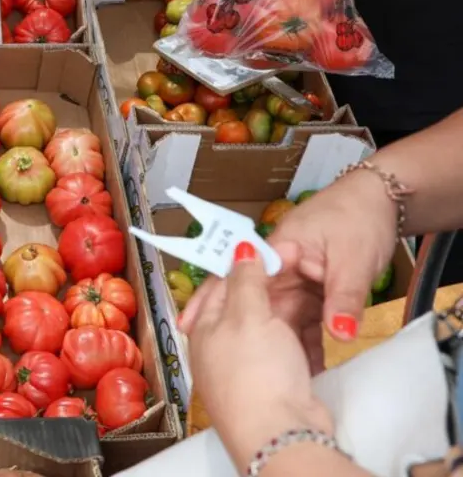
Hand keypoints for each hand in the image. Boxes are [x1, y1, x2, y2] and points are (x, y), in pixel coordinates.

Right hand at [180, 169, 397, 371]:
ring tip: (252, 374)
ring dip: (268, 342)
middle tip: (214, 360)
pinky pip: (301, 322)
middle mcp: (281, 268)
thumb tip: (340, 336)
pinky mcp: (313, 293)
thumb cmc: (360, 218)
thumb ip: (344, 298)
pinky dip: (299, 344)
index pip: (238, 277)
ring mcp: (296, 281)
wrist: (383, 203)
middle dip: (232, 328)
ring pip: (276, 316)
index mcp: (278, 250)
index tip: (194, 326)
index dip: (213, 301)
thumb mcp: (353, 260)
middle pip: (250, 300)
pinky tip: (299, 369)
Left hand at [189, 242, 333, 471]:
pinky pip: (289, 352)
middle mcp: (221, 346)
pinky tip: (319, 330)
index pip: (220, 284)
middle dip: (272, 288)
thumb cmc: (256, 371)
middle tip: (301, 266)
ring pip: (271, 328)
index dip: (243, 263)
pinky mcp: (275, 383)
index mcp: (206, 326)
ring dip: (291, 315)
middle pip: (247, 305)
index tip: (268, 246)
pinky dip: (301, 341)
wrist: (280, 432)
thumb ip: (245, 280)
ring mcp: (248, 366)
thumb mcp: (248, 316)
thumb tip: (239, 247)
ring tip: (315, 291)